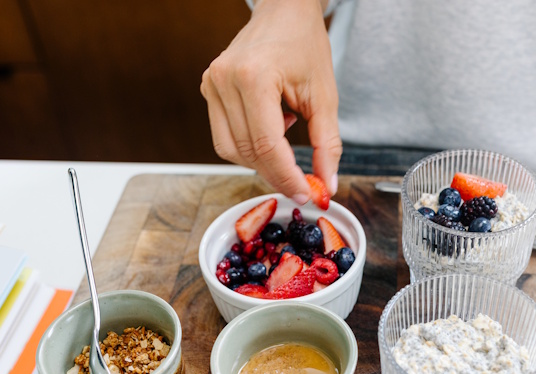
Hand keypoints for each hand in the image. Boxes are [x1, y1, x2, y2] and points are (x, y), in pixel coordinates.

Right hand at [200, 0, 340, 201]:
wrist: (284, 11)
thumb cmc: (305, 45)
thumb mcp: (325, 96)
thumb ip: (327, 144)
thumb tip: (326, 185)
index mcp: (254, 77)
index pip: (267, 146)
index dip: (287, 176)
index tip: (305, 193)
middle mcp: (225, 80)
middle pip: (248, 152)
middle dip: (276, 174)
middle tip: (302, 183)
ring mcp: (211, 83)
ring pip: (231, 149)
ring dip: (261, 161)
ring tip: (286, 141)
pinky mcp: (208, 88)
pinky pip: (225, 135)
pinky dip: (249, 144)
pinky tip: (271, 126)